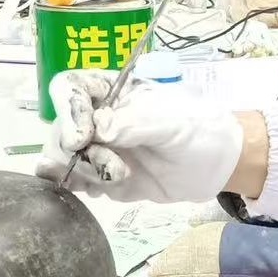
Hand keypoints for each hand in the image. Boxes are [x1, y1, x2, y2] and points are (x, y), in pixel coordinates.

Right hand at [36, 71, 243, 202]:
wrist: (217, 166)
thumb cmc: (199, 131)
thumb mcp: (170, 123)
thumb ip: (132, 124)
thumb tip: (97, 130)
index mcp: (111, 92)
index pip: (70, 88)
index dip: (67, 110)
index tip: (80, 138)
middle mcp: (97, 118)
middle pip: (60, 129)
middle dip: (77, 152)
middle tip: (112, 167)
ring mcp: (98, 149)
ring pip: (62, 158)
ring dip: (82, 172)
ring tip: (119, 177)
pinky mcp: (103, 178)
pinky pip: (76, 182)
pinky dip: (82, 187)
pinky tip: (104, 188)